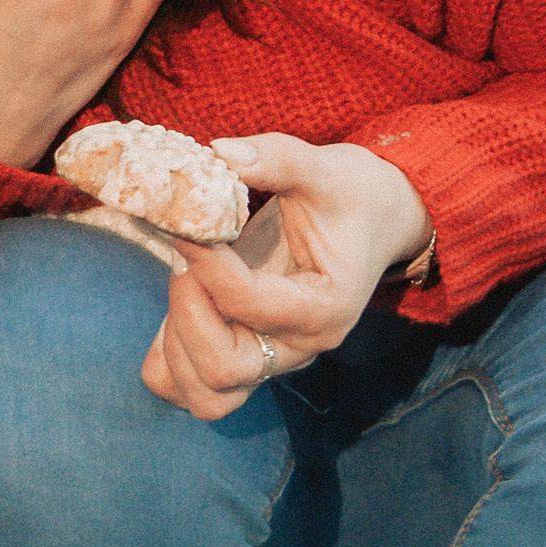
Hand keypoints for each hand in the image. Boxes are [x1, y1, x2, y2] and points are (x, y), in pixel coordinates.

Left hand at [141, 135, 432, 420]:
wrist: (374, 221)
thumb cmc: (352, 195)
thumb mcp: (325, 168)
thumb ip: (276, 158)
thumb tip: (216, 153)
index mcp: (326, 307)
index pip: (248, 303)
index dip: (204, 262)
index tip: (184, 221)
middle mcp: (300, 347)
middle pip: (223, 368)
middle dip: (186, 309)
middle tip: (185, 253)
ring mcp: (274, 360)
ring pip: (205, 393)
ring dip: (175, 342)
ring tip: (184, 280)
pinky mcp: (249, 360)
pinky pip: (194, 391)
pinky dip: (171, 361)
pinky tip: (176, 310)